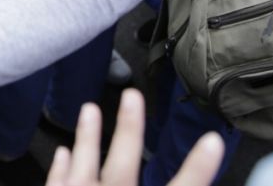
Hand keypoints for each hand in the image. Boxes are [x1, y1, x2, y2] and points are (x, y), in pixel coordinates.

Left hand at [45, 89, 224, 185]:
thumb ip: (178, 185)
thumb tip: (199, 154)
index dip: (197, 167)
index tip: (212, 140)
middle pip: (124, 167)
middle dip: (129, 129)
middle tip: (132, 95)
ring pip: (83, 170)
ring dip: (87, 138)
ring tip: (88, 110)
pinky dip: (60, 171)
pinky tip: (62, 153)